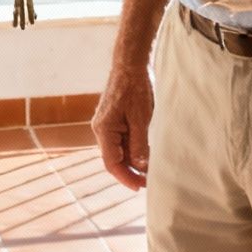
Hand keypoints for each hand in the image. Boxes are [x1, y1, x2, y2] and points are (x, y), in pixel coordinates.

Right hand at [92, 66, 154, 189]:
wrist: (130, 64)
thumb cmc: (135, 88)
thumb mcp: (141, 118)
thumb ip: (139, 144)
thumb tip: (141, 166)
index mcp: (104, 129)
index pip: (111, 162)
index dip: (125, 177)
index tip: (139, 187)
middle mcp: (101, 129)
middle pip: (114, 159)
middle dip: (130, 171)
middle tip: (148, 181)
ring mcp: (106, 125)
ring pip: (118, 151)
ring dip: (132, 161)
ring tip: (150, 170)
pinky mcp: (113, 120)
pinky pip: (120, 141)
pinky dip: (132, 150)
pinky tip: (145, 153)